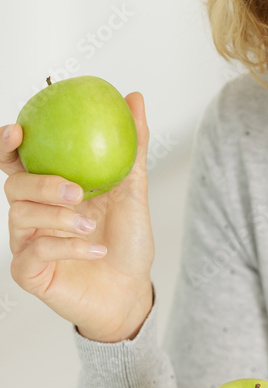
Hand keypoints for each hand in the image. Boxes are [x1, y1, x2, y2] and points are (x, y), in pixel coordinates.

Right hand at [2, 92, 154, 342]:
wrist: (131, 290)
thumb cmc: (127, 242)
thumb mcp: (134, 190)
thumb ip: (133, 146)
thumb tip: (134, 97)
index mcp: (49, 189)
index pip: (16, 160)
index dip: (6, 143)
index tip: (19, 131)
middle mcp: (33, 212)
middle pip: (14, 186)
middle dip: (41, 184)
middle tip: (75, 190)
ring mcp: (26, 243)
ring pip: (23, 217)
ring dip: (60, 218)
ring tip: (91, 224)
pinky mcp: (29, 272)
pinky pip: (36, 252)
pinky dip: (69, 246)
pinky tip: (95, 247)